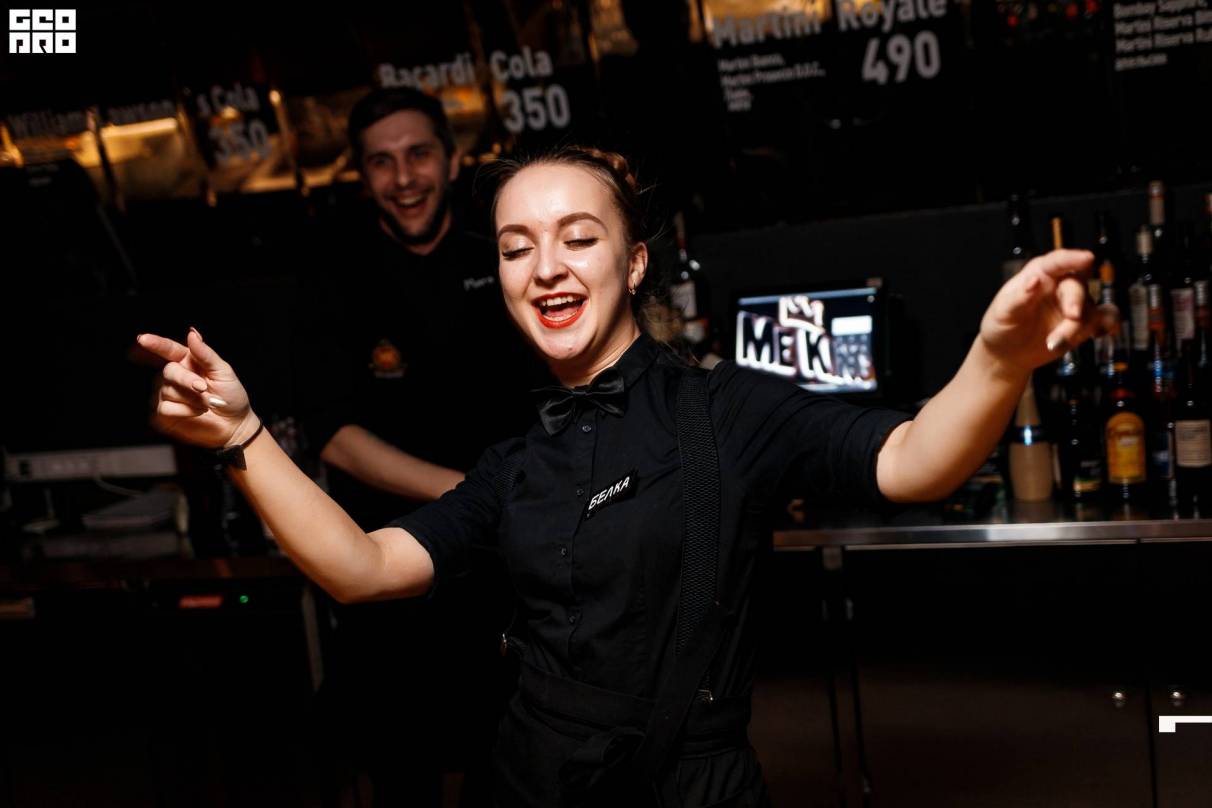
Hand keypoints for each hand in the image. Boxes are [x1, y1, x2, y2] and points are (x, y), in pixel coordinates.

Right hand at [137, 328, 257, 448]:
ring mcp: (169, 394)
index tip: (143, 338)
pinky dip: (185, 411)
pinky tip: (197, 412)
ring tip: (207, 403)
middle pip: (169, 371)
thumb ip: (206, 354)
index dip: (155, 343)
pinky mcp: (166, 412)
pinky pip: (165, 408)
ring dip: (191, 399)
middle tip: (203, 388)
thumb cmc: (231, 396)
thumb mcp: (223, 371)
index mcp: (189, 361)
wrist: (235, 424)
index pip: (169, 349)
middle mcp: (176, 376)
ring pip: (168, 391)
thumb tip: (192, 334)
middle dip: (186, 380)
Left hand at [979, 248, 1116, 374]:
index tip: (1087, 258)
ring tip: (1054, 344)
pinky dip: (1109, 324)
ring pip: (1089, 309)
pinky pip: (1105, 318)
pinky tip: (1105, 333)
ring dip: (1076, 328)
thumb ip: (1019, 297)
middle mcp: (1060, 285)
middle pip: (1077, 286)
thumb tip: (1034, 280)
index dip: (1073, 258)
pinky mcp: (1084, 323)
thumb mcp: (1004, 312)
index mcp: (1039, 273)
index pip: (1057, 261)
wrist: (1007, 353)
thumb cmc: (1002, 326)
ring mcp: (1074, 303)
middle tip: (1072, 316)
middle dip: (1075, 301)